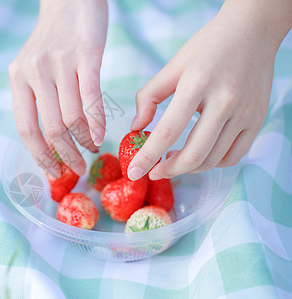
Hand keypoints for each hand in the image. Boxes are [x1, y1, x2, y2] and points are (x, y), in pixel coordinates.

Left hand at [9, 0, 107, 176]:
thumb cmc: (55, 39)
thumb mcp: (33, 66)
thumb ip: (37, 96)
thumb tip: (50, 137)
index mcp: (19, 78)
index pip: (26, 128)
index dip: (40, 155)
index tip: (53, 172)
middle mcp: (35, 72)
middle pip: (51, 129)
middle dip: (66, 156)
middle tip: (78, 169)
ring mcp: (60, 64)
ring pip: (71, 118)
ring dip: (83, 142)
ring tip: (92, 149)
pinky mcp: (85, 56)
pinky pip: (91, 98)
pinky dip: (96, 122)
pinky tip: (100, 136)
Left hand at [128, 0, 291, 180]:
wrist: (252, 32)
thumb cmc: (207, 48)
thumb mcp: (172, 66)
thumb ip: (149, 97)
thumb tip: (136, 128)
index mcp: (197, 84)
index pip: (169, 131)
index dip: (148, 156)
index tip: (134, 173)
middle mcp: (225, 100)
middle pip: (195, 154)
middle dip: (169, 170)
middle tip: (154, 171)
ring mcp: (245, 112)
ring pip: (214, 159)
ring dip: (189, 168)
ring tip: (174, 159)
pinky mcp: (258, 120)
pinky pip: (234, 156)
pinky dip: (213, 163)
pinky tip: (199, 154)